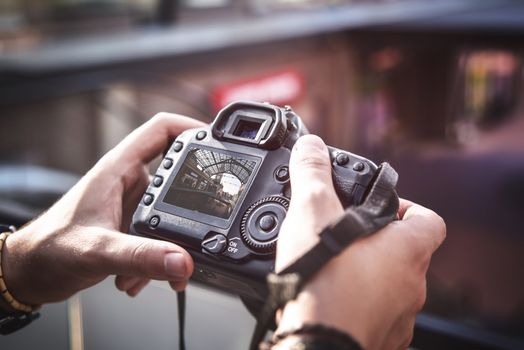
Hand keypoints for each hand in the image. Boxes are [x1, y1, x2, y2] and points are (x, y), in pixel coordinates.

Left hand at [2, 113, 204, 305]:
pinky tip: (146, 278)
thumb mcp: (98, 251)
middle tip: (209, 216)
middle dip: (194, 197)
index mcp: (119, 169)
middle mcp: (128, 181)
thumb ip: (142, 257)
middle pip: (177, 170)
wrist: (31, 273)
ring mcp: (131, 204)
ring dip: (174, 240)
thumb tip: (183, 261)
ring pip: (172, 209)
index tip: (219, 141)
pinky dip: (162, 257)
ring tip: (164, 267)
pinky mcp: (131, 226)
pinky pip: (161, 234)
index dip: (192, 127)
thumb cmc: (49, 250)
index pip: (162, 129)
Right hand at [275, 135, 445, 349]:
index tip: (379, 207)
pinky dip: (358, 303)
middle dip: (375, 242)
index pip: (428, 220)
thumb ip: (312, 174)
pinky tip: (329, 296)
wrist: (314, 343)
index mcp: (406, 251)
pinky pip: (375, 314)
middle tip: (343, 235)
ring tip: (332, 266)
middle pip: (405, 254)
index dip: (407, 207)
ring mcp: (398, 317)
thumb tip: (311, 146)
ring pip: (389, 287)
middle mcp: (411, 286)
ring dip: (367, 274)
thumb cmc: (323, 282)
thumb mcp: (313, 213)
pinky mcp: (378, 339)